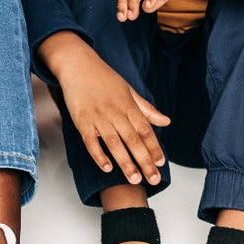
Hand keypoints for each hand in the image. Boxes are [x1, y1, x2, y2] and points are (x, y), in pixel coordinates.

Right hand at [42, 33, 169, 185]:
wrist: (77, 64)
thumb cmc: (104, 78)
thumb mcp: (128, 90)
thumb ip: (146, 109)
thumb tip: (166, 122)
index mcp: (128, 105)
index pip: (145, 130)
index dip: (154, 147)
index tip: (161, 163)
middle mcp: (115, 112)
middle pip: (133, 140)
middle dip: (145, 162)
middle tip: (154, 180)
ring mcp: (98, 116)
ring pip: (114, 144)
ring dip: (126, 163)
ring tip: (135, 180)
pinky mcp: (81, 120)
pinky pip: (90, 141)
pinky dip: (99, 155)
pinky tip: (107, 168)